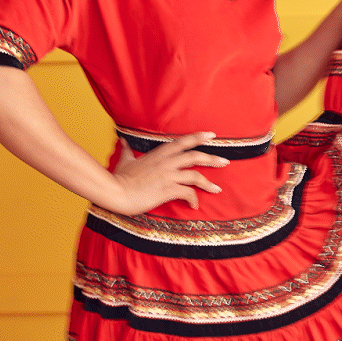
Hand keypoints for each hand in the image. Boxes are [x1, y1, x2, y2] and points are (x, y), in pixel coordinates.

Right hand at [110, 132, 228, 214]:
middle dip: (212, 159)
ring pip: (196, 176)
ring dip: (209, 183)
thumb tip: (123, 142)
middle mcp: (167, 162)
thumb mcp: (125, 160)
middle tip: (225, 162)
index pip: (183, 141)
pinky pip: (188, 193)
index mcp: (159, 153)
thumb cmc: (119, 178)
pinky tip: (195, 205)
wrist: (116, 192)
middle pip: (196, 156)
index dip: (199, 137)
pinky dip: (194, 199)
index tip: (212, 135)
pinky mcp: (168, 190)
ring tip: (217, 189)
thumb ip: (127, 151)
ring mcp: (168, 175)